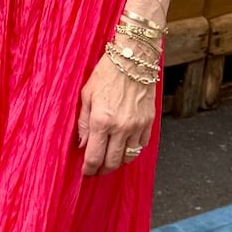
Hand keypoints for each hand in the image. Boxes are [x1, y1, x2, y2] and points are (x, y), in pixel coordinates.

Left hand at [77, 50, 155, 176]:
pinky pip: (141, 146)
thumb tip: (82, 145)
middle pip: (112, 162)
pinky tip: (124, 149)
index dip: (89, 169)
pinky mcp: (149, 122)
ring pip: (129, 157)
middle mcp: (121, 127)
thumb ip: (84, 123)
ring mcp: (137, 126)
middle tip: (96, 170)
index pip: (95, 156)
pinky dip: (132, 151)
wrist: (134, 59)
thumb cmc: (107, 73)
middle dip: (103, 170)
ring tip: (109, 161)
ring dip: (118, 162)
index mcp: (101, 121)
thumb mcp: (87, 95)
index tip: (85, 173)